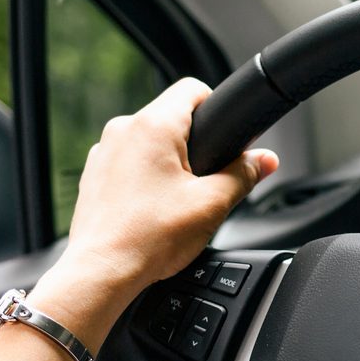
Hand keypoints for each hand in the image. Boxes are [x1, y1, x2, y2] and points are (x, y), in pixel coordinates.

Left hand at [28, 78, 277, 343]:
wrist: (102, 271)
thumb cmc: (149, 238)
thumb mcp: (212, 205)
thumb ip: (243, 175)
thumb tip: (266, 160)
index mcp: (154, 125)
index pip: (193, 89)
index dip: (216, 108)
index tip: (225, 137)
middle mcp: (123, 130)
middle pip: (171, 118)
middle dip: (193, 145)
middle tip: (206, 182)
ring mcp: (103, 152)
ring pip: (148, 143)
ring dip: (167, 164)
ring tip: (177, 203)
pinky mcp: (93, 174)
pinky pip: (127, 163)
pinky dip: (143, 179)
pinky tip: (152, 211)